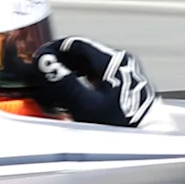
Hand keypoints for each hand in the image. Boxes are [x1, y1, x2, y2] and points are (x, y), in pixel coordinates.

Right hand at [30, 37, 156, 128]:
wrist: (146, 140)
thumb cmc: (122, 126)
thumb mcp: (86, 106)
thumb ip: (63, 83)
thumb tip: (44, 63)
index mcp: (114, 61)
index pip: (76, 43)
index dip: (53, 50)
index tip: (38, 61)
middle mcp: (122, 62)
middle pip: (81, 53)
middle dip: (59, 63)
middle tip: (42, 76)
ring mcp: (125, 73)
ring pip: (88, 65)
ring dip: (68, 73)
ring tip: (53, 88)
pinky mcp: (125, 85)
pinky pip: (96, 76)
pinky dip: (80, 81)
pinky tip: (72, 96)